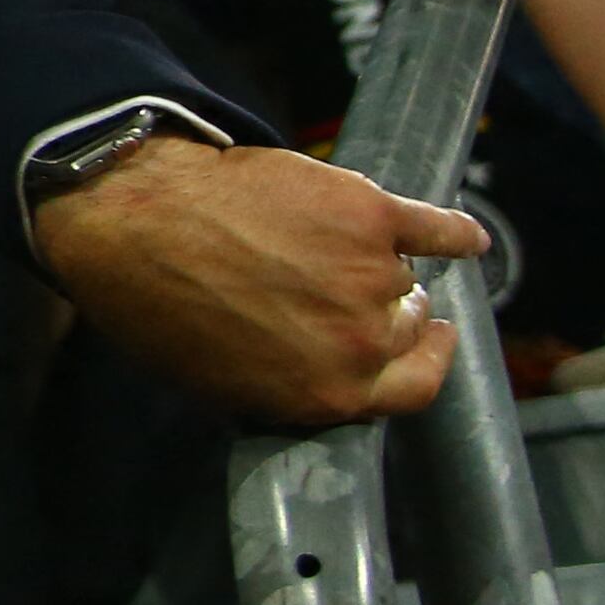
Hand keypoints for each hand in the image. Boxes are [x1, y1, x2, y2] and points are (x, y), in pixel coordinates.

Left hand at [33, 136, 486, 422]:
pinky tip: (467, 237)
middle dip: (387, 312)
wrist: (137, 218)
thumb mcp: (218, 380)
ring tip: (332, 246)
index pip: (414, 389)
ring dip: (380, 263)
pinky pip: (433, 225)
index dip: (421, 367)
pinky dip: (452, 230)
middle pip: (407, 327)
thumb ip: (290, 385)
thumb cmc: (156, 304)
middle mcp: (364, 342)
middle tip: (356, 291)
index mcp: (332, 392)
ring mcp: (371, 274)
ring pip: (402, 273)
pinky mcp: (369, 212)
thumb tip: (320, 376)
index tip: (429, 349)